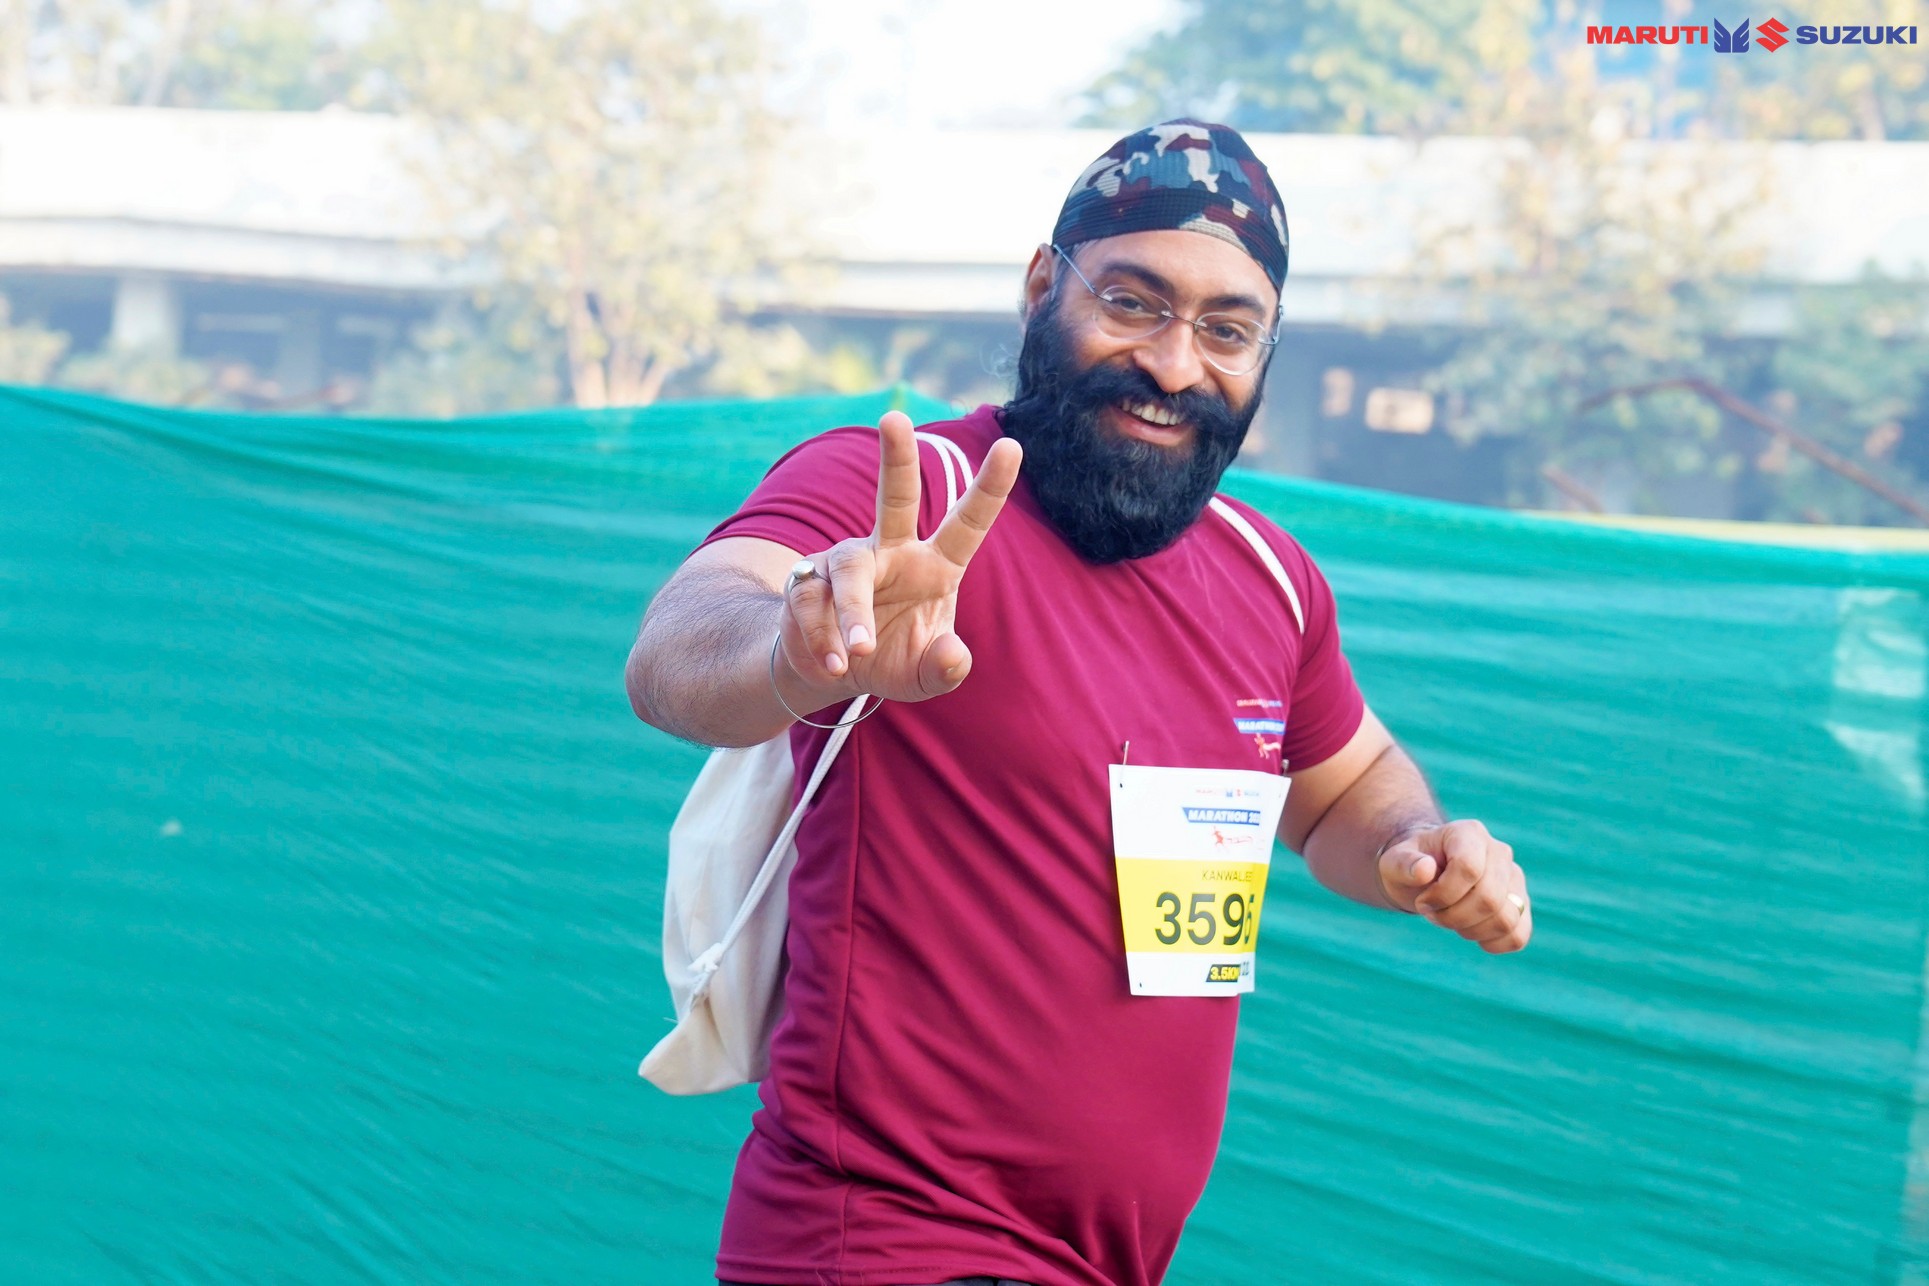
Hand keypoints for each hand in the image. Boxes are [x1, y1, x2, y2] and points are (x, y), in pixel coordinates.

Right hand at [779, 410, 1022, 704]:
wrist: (832, 672)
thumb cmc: (892, 659)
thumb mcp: (925, 676)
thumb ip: (946, 669)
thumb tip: (953, 653)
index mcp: (934, 565)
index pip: (967, 522)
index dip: (990, 487)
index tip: (1011, 445)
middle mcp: (890, 550)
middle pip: (892, 496)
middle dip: (895, 456)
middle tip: (894, 418)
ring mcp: (845, 560)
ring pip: (849, 569)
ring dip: (854, 610)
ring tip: (860, 651)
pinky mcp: (806, 579)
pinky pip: (812, 601)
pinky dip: (823, 637)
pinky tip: (833, 665)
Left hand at [1377, 820, 1531, 953]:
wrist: (1426, 873)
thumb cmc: (1411, 865)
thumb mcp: (1395, 861)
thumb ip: (1404, 863)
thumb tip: (1425, 870)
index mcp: (1469, 833)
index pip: (1469, 869)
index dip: (1444, 895)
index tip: (1423, 902)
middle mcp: (1499, 852)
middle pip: (1489, 898)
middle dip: (1453, 917)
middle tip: (1432, 913)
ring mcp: (1514, 879)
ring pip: (1506, 919)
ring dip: (1470, 930)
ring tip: (1450, 919)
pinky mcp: (1519, 904)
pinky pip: (1519, 935)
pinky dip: (1494, 943)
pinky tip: (1471, 933)